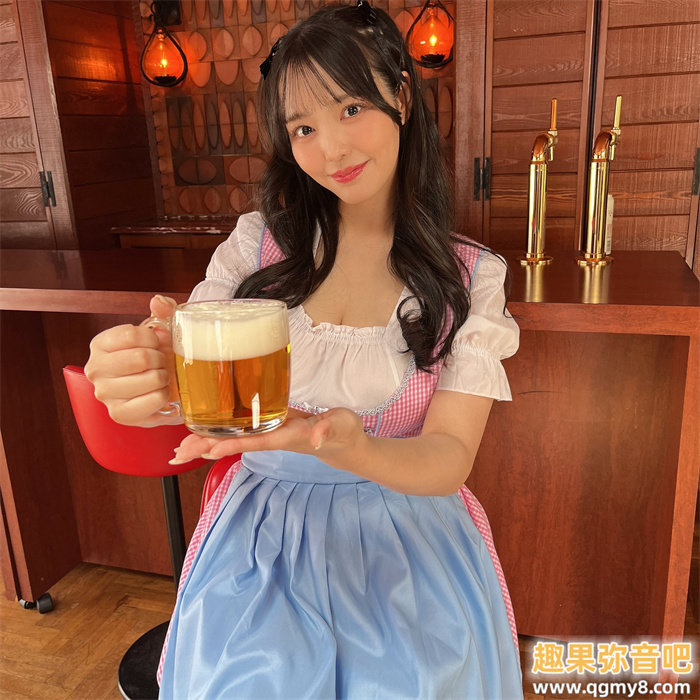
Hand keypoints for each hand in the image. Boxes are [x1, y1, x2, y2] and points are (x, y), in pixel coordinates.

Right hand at [85, 295, 179, 425]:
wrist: (161, 389)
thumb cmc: (157, 358)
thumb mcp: (161, 330)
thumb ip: (164, 311)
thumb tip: (158, 301)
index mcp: (101, 344)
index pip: (130, 334)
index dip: (154, 338)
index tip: (157, 344)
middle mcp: (95, 369)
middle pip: (140, 358)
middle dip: (161, 359)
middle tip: (162, 363)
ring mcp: (105, 394)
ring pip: (149, 379)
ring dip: (164, 377)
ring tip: (161, 378)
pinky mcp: (119, 414)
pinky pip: (153, 400)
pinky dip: (164, 395)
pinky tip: (159, 393)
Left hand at [170, 407, 367, 465]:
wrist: (343, 441)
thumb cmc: (344, 431)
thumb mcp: (343, 424)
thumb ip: (329, 428)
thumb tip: (316, 436)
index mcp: (288, 435)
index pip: (255, 441)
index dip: (232, 444)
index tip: (208, 448)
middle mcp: (273, 437)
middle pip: (236, 444)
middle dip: (207, 448)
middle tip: (178, 453)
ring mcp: (269, 434)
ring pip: (234, 440)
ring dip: (207, 444)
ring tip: (180, 450)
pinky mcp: (269, 427)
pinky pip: (240, 432)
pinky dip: (220, 434)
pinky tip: (204, 436)